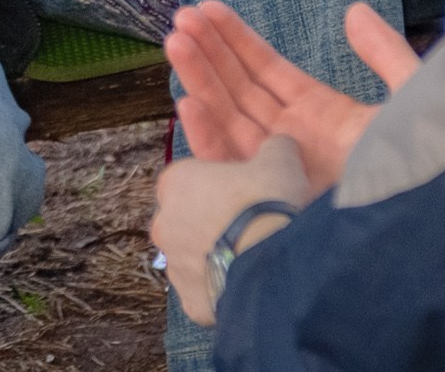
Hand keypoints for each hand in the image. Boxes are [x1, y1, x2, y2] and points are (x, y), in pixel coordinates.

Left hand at [151, 139, 313, 325]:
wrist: (270, 261)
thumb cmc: (266, 201)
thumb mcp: (279, 161)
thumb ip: (274, 148)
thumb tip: (280, 143)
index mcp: (175, 182)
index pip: (189, 179)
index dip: (217, 185)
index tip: (242, 193)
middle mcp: (164, 223)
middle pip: (186, 220)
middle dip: (210, 222)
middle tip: (246, 227)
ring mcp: (173, 265)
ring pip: (193, 259)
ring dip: (214, 257)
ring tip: (251, 258)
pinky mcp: (189, 300)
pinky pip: (204, 293)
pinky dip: (221, 290)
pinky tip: (246, 285)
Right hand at [165, 0, 420, 193]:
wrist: (432, 222)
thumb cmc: (430, 162)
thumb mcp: (412, 94)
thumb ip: (384, 53)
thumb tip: (355, 10)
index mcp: (323, 114)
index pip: (268, 70)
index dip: (237, 40)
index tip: (208, 9)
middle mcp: (294, 140)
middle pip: (240, 89)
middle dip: (208, 53)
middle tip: (181, 17)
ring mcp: (280, 169)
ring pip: (228, 118)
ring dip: (199, 81)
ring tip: (175, 42)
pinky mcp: (273, 198)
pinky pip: (231, 167)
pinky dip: (206, 137)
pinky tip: (188, 103)